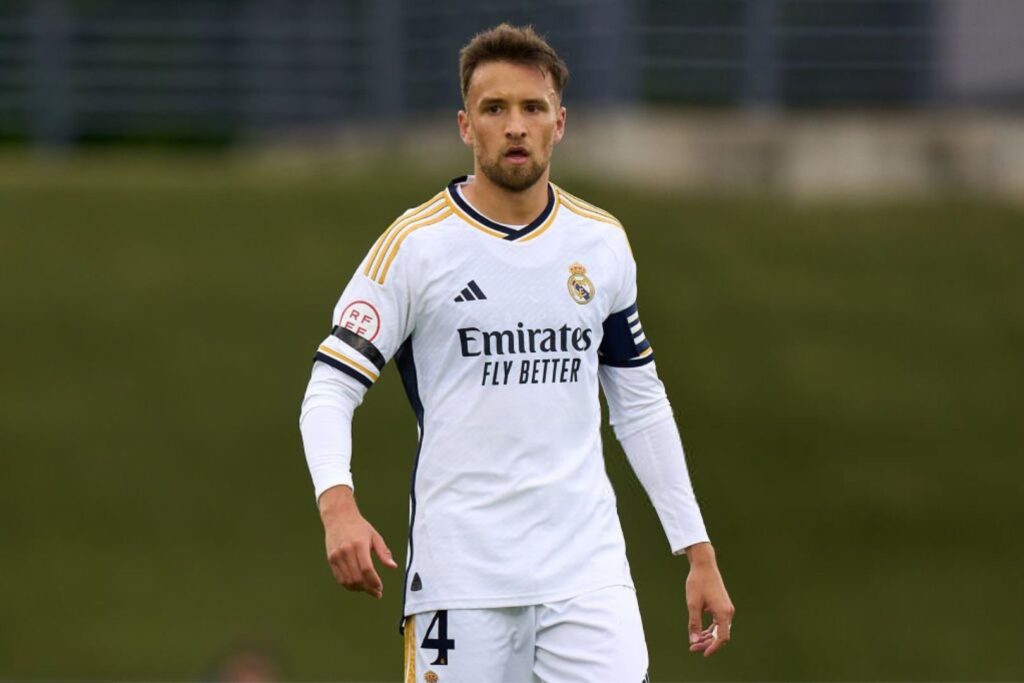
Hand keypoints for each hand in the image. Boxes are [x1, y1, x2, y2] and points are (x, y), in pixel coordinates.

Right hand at [318, 485, 398, 598]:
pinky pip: (340, 578)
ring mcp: (337, 556)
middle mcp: (346, 551)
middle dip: (368, 588)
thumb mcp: (374, 536)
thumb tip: (393, 567)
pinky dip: (349, 585)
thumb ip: (383, 552)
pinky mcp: (331, 559)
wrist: (338, 517)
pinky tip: (357, 585)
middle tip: (376, 592)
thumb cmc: (359, 527)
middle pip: (357, 577)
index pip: (367, 569)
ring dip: (359, 589)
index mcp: (359, 545)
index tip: (380, 588)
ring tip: (368, 589)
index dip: (374, 581)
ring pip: (348, 581)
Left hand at [684, 542, 734, 656]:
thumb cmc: (698, 583)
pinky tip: (700, 632)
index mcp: (723, 613)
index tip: (703, 653)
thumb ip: (694, 624)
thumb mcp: (693, 605)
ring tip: (694, 641)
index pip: (722, 638)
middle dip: (707, 643)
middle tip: (693, 647)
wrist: (704, 565)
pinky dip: (710, 628)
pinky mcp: (722, 605)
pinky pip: (718, 622)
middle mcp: (728, 612)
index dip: (713, 648)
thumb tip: (694, 640)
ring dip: (708, 636)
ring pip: (719, 629)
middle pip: (720, 635)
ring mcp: (726, 608)